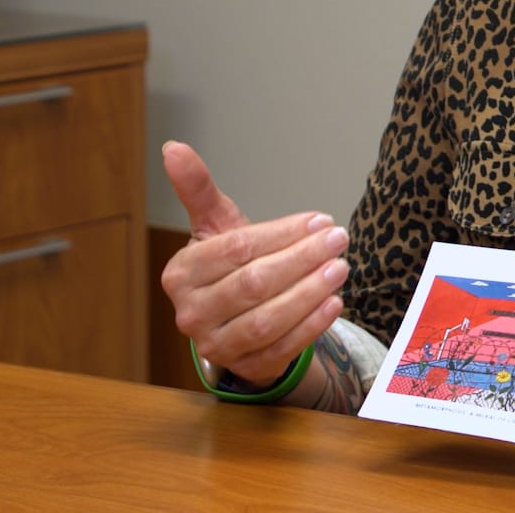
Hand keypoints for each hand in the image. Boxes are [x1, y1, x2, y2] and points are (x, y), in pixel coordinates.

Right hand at [158, 140, 348, 385]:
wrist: (235, 321)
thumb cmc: (228, 267)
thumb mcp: (215, 227)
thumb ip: (198, 189)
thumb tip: (173, 147)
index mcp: (181, 274)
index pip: (237, 249)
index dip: (282, 233)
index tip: (320, 220)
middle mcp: (191, 313)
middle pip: (253, 284)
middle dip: (301, 259)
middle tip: (338, 239)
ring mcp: (217, 345)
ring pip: (268, 319)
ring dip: (309, 292)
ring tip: (341, 267)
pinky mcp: (247, 367)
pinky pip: (282, 347)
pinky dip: (312, 325)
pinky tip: (335, 302)